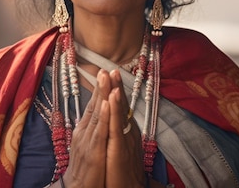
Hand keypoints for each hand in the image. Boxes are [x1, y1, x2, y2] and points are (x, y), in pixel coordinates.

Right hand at [64, 70, 111, 186]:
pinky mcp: (94, 151)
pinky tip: (108, 103)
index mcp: (85, 130)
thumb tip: (98, 116)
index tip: (105, 73)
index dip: (100, 90)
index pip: (93, 106)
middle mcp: (84, 132)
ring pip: (97, 114)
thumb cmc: (85, 170)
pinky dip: (104, 116)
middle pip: (95, 105)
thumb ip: (93, 130)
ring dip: (102, 94)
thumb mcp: (88, 146)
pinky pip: (100, 131)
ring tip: (107, 77)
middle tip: (105, 68)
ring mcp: (88, 140)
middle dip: (101, 86)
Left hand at [105, 69, 144, 187]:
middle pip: (121, 105)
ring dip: (116, 91)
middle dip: (116, 86)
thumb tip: (117, 124)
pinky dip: (114, 110)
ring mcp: (124, 137)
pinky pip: (116, 125)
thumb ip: (119, 135)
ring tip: (112, 74)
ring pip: (119, 111)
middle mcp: (127, 131)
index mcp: (124, 131)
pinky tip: (112, 97)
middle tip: (112, 67)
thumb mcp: (119, 149)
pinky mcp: (119, 146)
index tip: (111, 75)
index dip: (116, 91)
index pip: (119, 107)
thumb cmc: (122, 172)